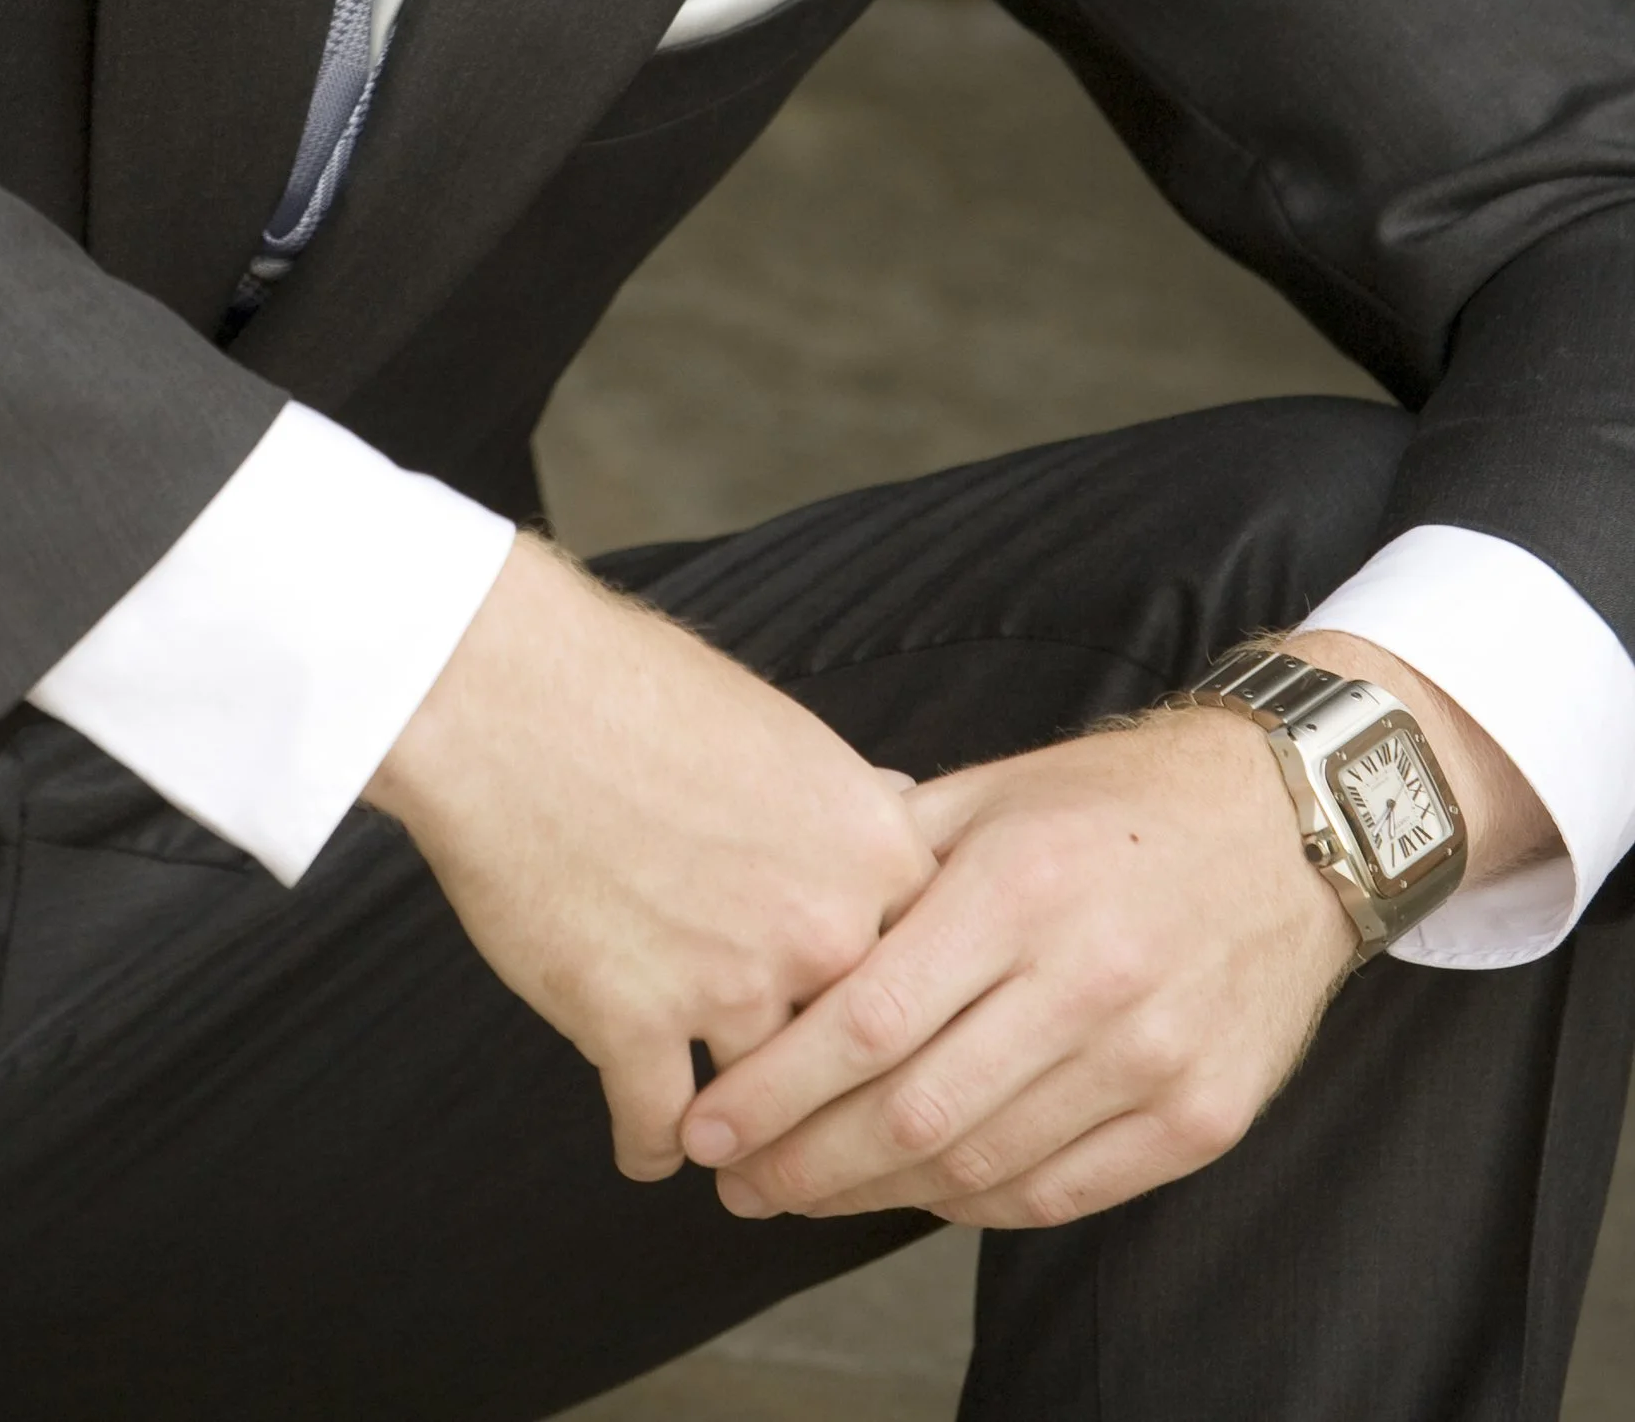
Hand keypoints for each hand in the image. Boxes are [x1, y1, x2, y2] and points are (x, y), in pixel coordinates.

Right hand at [366, 534, 933, 1177]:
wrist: (505, 694)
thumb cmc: (628, 684)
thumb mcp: (780, 729)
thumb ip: (846, 797)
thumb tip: (894, 808)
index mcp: (871, 845)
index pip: (933, 970)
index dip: (908, 1012)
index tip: (888, 1045)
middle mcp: (820, 924)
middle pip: (860, 1059)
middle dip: (836, 1105)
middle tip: (819, 1135)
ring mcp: (729, 982)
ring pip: (765, 1107)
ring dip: (744, 1134)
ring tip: (730, 1144)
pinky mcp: (630, 1024)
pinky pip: (658, 1130)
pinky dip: (649, 1146)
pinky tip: (645, 1145)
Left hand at [677, 630, 1555, 1233]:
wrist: (1291, 827)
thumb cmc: (1117, 803)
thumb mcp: (995, 793)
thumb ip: (887, 853)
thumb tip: (772, 902)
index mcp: (1021, 886)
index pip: (869, 1018)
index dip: (775, 1088)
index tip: (706, 1122)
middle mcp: (1088, 978)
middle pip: (914, 1110)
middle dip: (804, 1162)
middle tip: (735, 1179)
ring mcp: (1152, 1059)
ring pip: (981, 1166)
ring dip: (875, 1195)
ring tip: (801, 1192)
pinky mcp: (1198, 1119)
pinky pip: (1058, 1193)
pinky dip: (972, 1205)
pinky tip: (913, 1192)